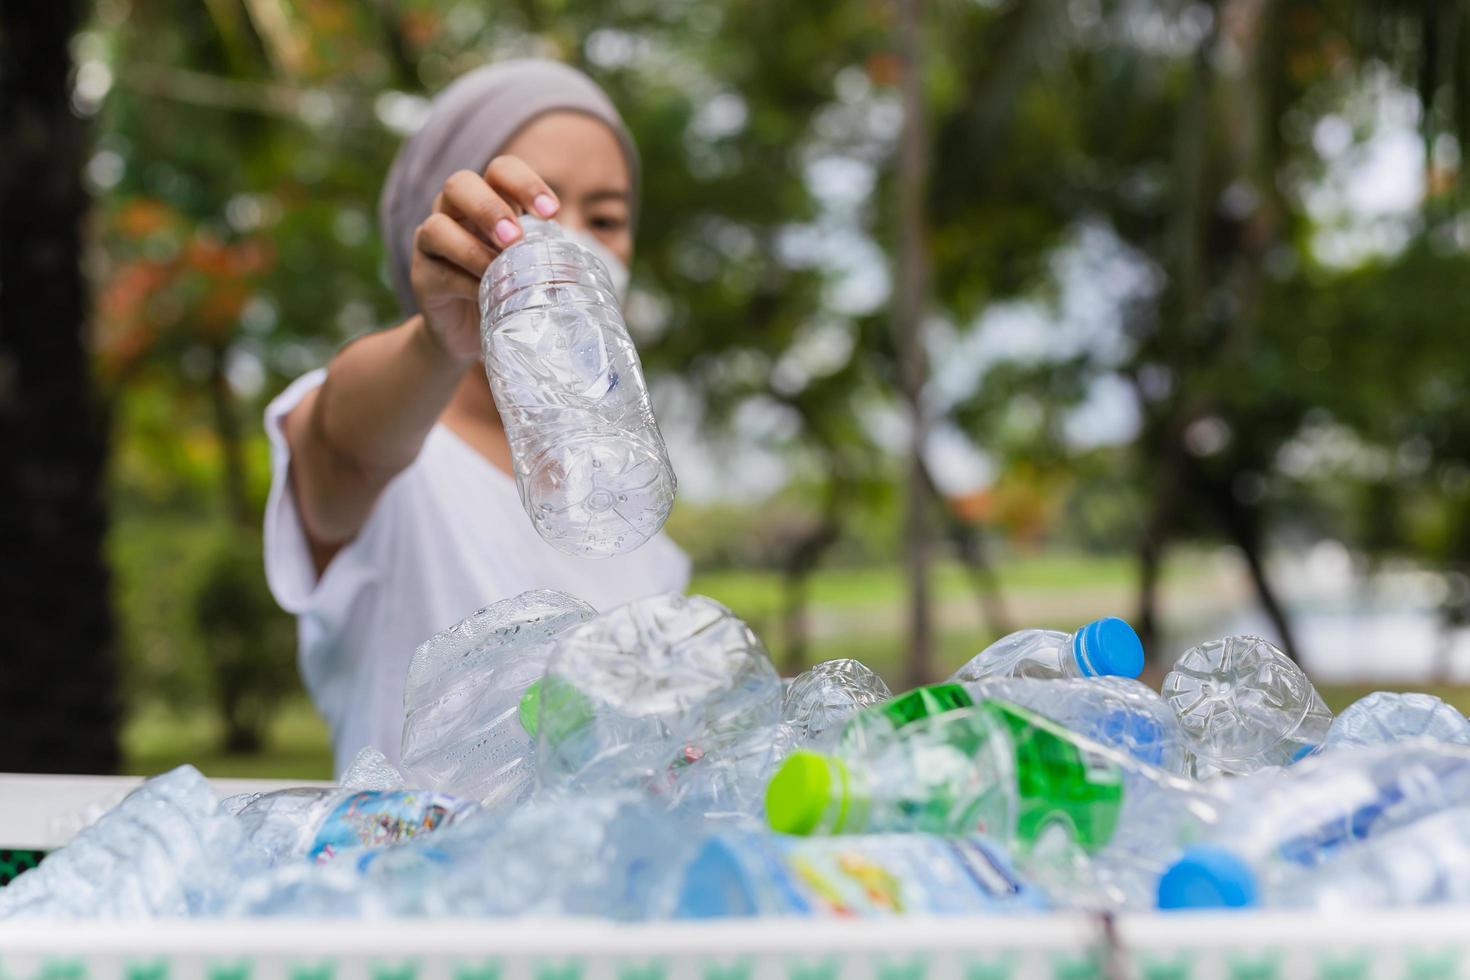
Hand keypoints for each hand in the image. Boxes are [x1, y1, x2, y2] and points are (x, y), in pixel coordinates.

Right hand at [409, 155, 560, 360]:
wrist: (468, 332)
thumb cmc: (506, 289)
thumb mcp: (531, 268)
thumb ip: (547, 258)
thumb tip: (574, 268)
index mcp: (488, 200)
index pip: (501, 170)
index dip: (525, 183)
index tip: (551, 213)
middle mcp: (455, 212)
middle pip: (459, 184)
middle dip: (489, 208)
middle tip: (515, 238)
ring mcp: (432, 242)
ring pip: (437, 226)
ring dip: (473, 248)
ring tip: (499, 269)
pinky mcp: (422, 276)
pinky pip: (437, 270)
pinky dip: (465, 282)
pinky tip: (486, 296)